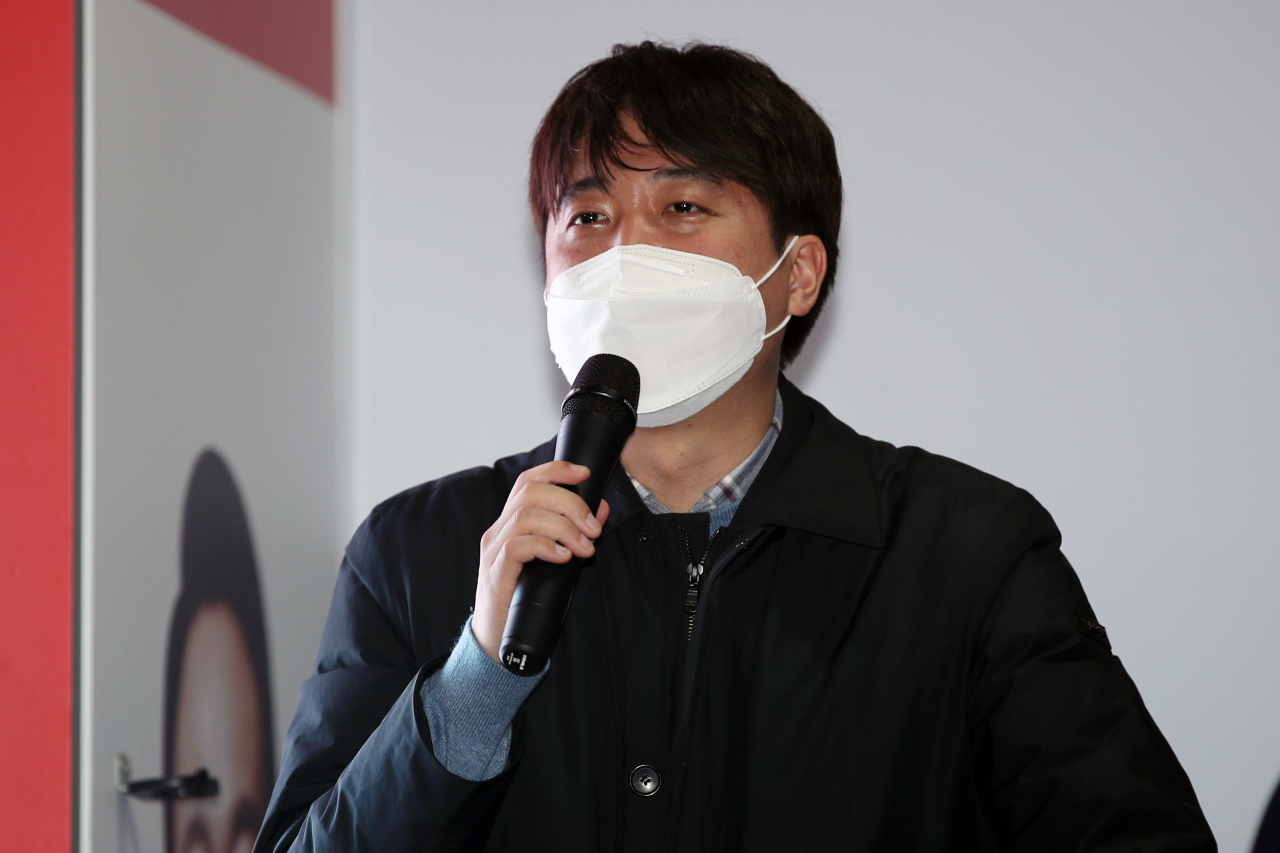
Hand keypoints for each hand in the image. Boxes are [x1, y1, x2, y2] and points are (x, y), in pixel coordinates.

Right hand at [472, 461, 609, 661]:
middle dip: (570, 503)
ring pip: (526, 516)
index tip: (585, 473)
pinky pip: (517, 546)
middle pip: (531, 492)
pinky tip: (564, 558)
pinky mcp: (495, 573)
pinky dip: (546, 547)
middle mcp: (498, 531)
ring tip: (584, 549)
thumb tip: (601, 508)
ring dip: (564, 528)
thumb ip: (574, 534)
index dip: (556, 470)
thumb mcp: (557, 560)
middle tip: (594, 529)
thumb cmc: (528, 600)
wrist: (499, 642)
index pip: (528, 481)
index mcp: (511, 523)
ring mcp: (493, 551)